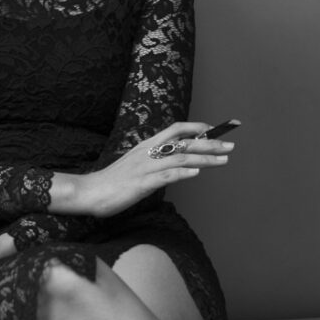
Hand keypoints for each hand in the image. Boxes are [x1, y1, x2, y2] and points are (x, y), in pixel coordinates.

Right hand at [58, 122, 234, 219]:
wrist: (89, 192)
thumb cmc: (114, 182)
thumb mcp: (136, 165)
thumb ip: (156, 161)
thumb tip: (178, 161)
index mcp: (147, 145)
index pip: (177, 129)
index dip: (199, 127)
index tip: (218, 129)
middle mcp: (148, 152)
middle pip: (184, 142)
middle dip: (210, 143)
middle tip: (230, 146)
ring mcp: (145, 167)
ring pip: (180, 158)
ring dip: (204, 158)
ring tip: (223, 160)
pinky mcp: (141, 184)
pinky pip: (165, 176)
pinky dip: (182, 173)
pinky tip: (196, 173)